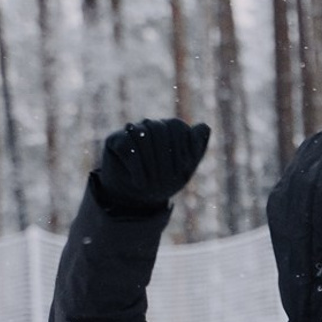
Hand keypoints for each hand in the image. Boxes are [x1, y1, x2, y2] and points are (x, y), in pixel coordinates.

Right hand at [95, 118, 209, 213]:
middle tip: (166, 182)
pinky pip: (127, 146)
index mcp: (170, 130)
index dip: (182, 149)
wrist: (138, 196)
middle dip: (165, 159)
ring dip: (150, 164)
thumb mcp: (185, 169)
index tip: (184, 169)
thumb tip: (206, 126)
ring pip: (142, 136)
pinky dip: (136, 168)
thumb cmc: (165, 181)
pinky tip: (140, 183)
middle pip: (159, 130)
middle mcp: (151, 126)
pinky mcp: (116, 140)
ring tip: (152, 184)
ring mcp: (132, 131)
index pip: (177, 126)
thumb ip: (196, 148)